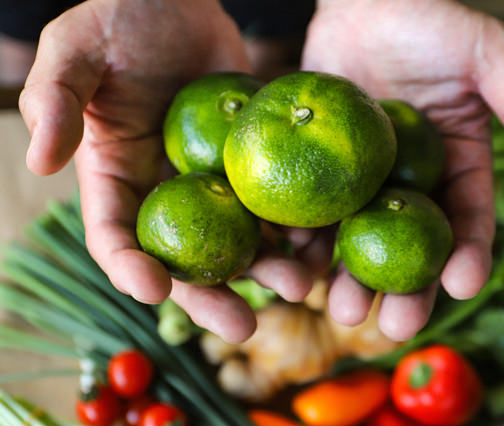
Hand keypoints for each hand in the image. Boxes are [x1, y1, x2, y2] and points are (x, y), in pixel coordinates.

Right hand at [20, 0, 313, 342]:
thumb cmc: (121, 16)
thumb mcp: (76, 47)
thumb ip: (55, 99)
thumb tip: (39, 163)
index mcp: (118, 176)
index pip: (117, 235)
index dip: (130, 267)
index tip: (152, 289)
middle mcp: (168, 189)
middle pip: (188, 256)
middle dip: (212, 296)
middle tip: (245, 328)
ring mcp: (215, 180)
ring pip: (240, 238)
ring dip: (269, 268)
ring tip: (302, 287)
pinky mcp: (255, 161)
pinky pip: (276, 199)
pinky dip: (297, 224)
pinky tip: (322, 242)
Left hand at [302, 0, 503, 339]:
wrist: (361, 1)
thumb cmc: (427, 20)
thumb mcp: (486, 55)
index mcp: (455, 166)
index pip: (468, 220)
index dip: (470, 255)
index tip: (464, 285)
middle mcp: (410, 185)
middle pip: (410, 248)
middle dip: (406, 291)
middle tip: (395, 326)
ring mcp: (361, 183)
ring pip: (358, 242)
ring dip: (350, 280)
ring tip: (342, 309)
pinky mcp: (318, 172)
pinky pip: (312, 214)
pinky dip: (306, 242)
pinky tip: (298, 267)